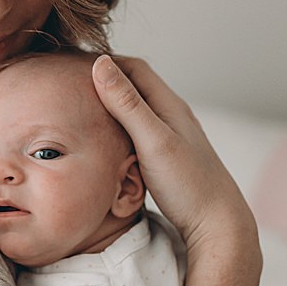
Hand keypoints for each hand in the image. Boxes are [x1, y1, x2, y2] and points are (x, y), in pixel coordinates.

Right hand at [91, 55, 260, 285]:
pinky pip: (136, 130)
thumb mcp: (152, 140)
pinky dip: (115, 125)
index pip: (134, 67)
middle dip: (103, 78)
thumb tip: (100, 63)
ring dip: (109, 102)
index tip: (71, 63)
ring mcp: (170, 137)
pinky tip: (101, 138)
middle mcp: (172, 116)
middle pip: (134, 85)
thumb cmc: (188, 184)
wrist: (218, 225)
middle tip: (69, 82)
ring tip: (78, 106)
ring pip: (135, 108)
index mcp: (170, 106)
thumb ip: (126, 104)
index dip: (103, 60)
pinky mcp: (166, 157)